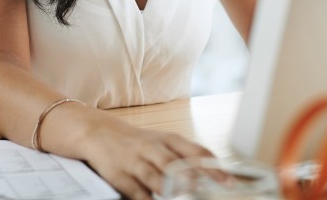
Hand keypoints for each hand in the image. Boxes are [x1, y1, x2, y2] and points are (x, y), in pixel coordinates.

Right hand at [79, 113, 214, 199]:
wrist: (98, 132)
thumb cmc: (138, 141)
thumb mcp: (163, 142)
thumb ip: (186, 157)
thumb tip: (215, 176)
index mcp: (167, 139)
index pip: (193, 151)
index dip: (211, 166)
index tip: (228, 181)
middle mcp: (151, 148)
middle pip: (172, 162)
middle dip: (187, 176)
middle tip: (201, 188)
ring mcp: (134, 161)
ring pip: (152, 175)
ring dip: (166, 187)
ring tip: (178, 194)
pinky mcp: (119, 175)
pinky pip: (134, 190)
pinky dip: (145, 199)